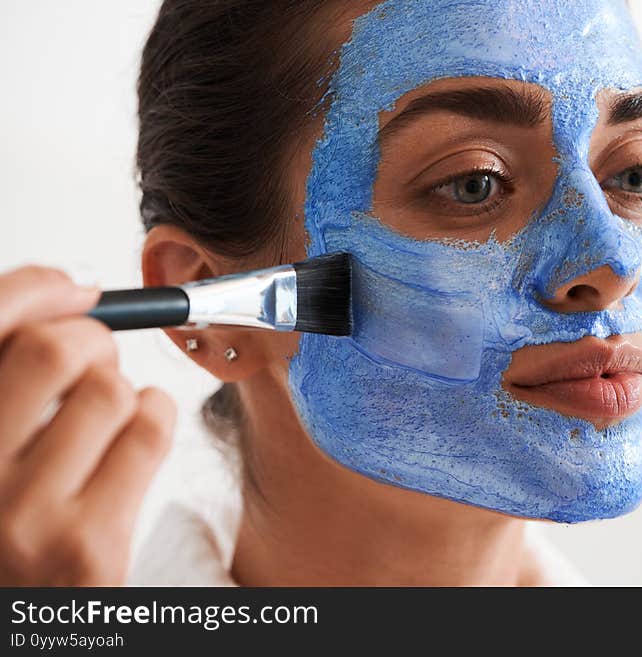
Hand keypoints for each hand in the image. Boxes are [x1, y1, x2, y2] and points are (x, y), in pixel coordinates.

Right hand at [0, 266, 174, 584]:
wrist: (24, 624)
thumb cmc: (8, 528)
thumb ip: (6, 382)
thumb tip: (68, 296)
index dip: (34, 290)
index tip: (72, 289)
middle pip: (52, 350)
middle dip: (92, 341)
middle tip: (97, 359)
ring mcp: (22, 516)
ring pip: (109, 390)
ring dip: (123, 388)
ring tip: (110, 415)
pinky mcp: (87, 545)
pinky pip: (148, 432)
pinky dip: (157, 413)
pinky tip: (140, 427)